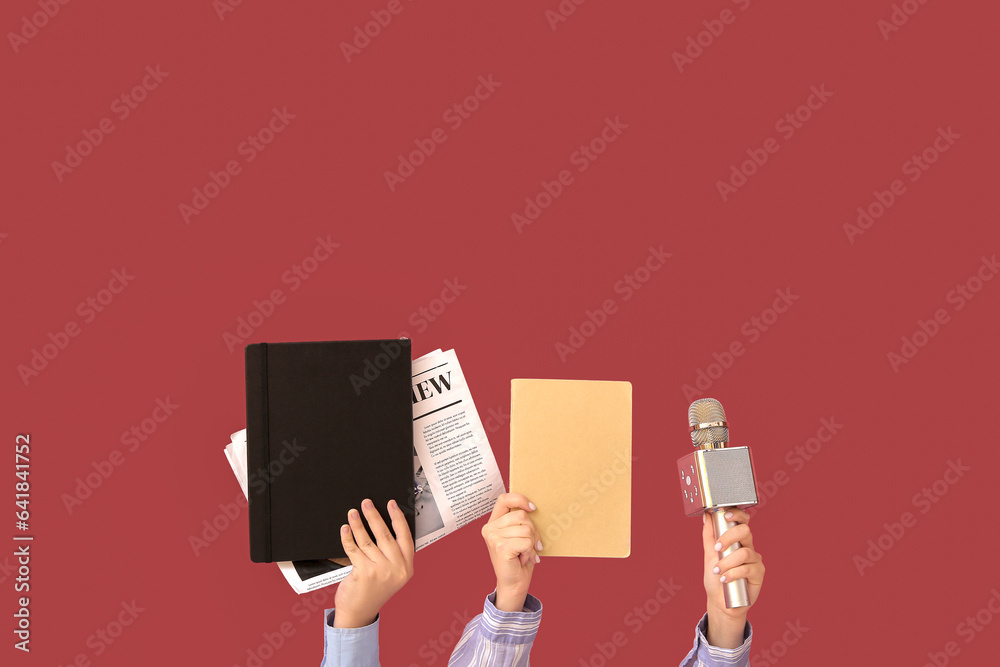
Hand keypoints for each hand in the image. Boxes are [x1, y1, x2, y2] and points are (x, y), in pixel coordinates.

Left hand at [333, 498, 413, 628]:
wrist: (359, 613)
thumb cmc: (374, 591)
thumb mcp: (392, 575)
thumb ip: (393, 555)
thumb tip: (383, 525)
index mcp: (406, 567)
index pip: (404, 536)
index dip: (397, 518)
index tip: (391, 504)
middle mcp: (396, 569)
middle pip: (385, 535)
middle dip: (374, 516)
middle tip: (367, 503)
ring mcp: (381, 571)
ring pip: (367, 540)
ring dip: (358, 524)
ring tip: (352, 513)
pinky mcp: (364, 573)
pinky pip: (354, 549)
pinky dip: (348, 537)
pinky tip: (345, 529)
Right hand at [481, 493, 540, 611]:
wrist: (514, 584)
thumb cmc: (519, 559)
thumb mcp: (518, 536)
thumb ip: (520, 522)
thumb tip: (533, 508)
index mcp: (493, 523)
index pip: (504, 499)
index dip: (520, 499)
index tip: (533, 508)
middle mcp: (490, 529)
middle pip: (521, 516)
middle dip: (532, 531)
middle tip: (529, 546)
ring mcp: (493, 538)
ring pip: (526, 529)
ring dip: (531, 544)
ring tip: (524, 553)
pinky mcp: (500, 548)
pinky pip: (526, 542)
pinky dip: (529, 552)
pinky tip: (522, 559)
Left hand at [701, 509, 763, 647]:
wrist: (720, 601)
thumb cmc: (715, 577)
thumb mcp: (709, 555)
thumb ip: (709, 535)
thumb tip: (707, 516)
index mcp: (737, 540)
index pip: (742, 521)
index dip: (737, 514)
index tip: (725, 515)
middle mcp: (748, 547)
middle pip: (745, 532)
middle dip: (729, 537)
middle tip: (717, 548)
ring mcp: (755, 560)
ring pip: (745, 552)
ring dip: (728, 561)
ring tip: (718, 571)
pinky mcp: (759, 573)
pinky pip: (748, 568)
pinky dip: (733, 573)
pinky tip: (725, 579)